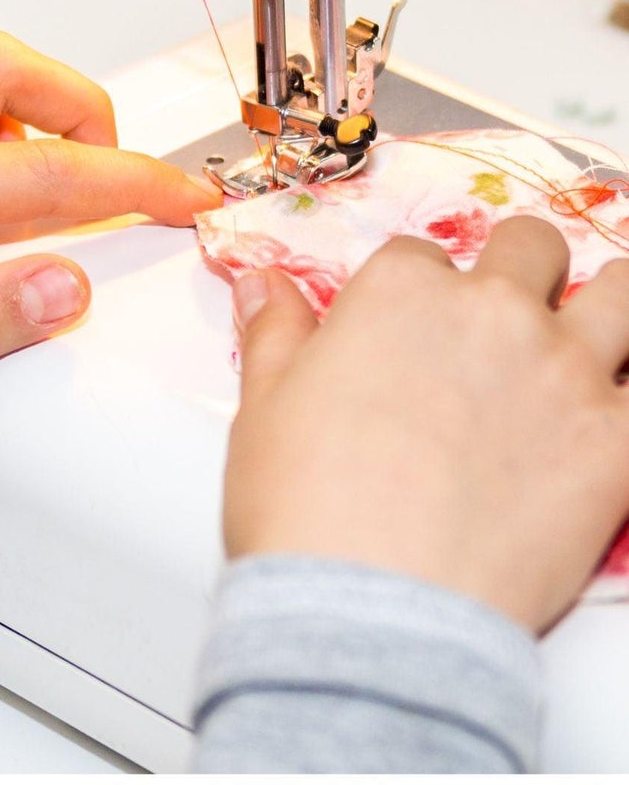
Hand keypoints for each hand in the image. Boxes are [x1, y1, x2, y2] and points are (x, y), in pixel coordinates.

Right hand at [224, 215, 628, 631]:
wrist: (372, 608)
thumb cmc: (304, 505)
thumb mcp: (264, 406)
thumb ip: (275, 332)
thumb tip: (264, 284)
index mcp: (399, 293)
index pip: (420, 257)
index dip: (415, 292)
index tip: (409, 332)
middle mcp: (490, 312)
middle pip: (531, 248)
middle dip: (520, 270)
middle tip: (505, 319)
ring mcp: (564, 372)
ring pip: (623, 292)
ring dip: (609, 304)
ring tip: (592, 338)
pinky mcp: (618, 444)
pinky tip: (612, 418)